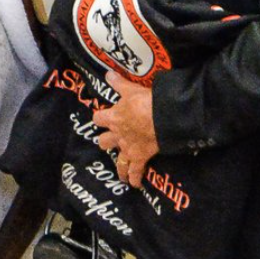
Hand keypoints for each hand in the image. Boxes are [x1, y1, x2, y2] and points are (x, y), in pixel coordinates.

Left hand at [92, 71, 158, 187]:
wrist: (161, 118)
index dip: (100, 118)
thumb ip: (119, 83)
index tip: (101, 119)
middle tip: (109, 144)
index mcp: (114, 117)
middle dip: (106, 143)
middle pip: (104, 142)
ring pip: (118, 162)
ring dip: (119, 168)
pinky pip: (135, 172)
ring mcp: (128, 148)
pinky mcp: (140, 157)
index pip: (98, 119)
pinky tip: (135, 185)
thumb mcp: (131, 89)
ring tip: (120, 174)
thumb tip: (108, 74)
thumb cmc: (145, 102)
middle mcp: (118, 135)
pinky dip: (135, 179)